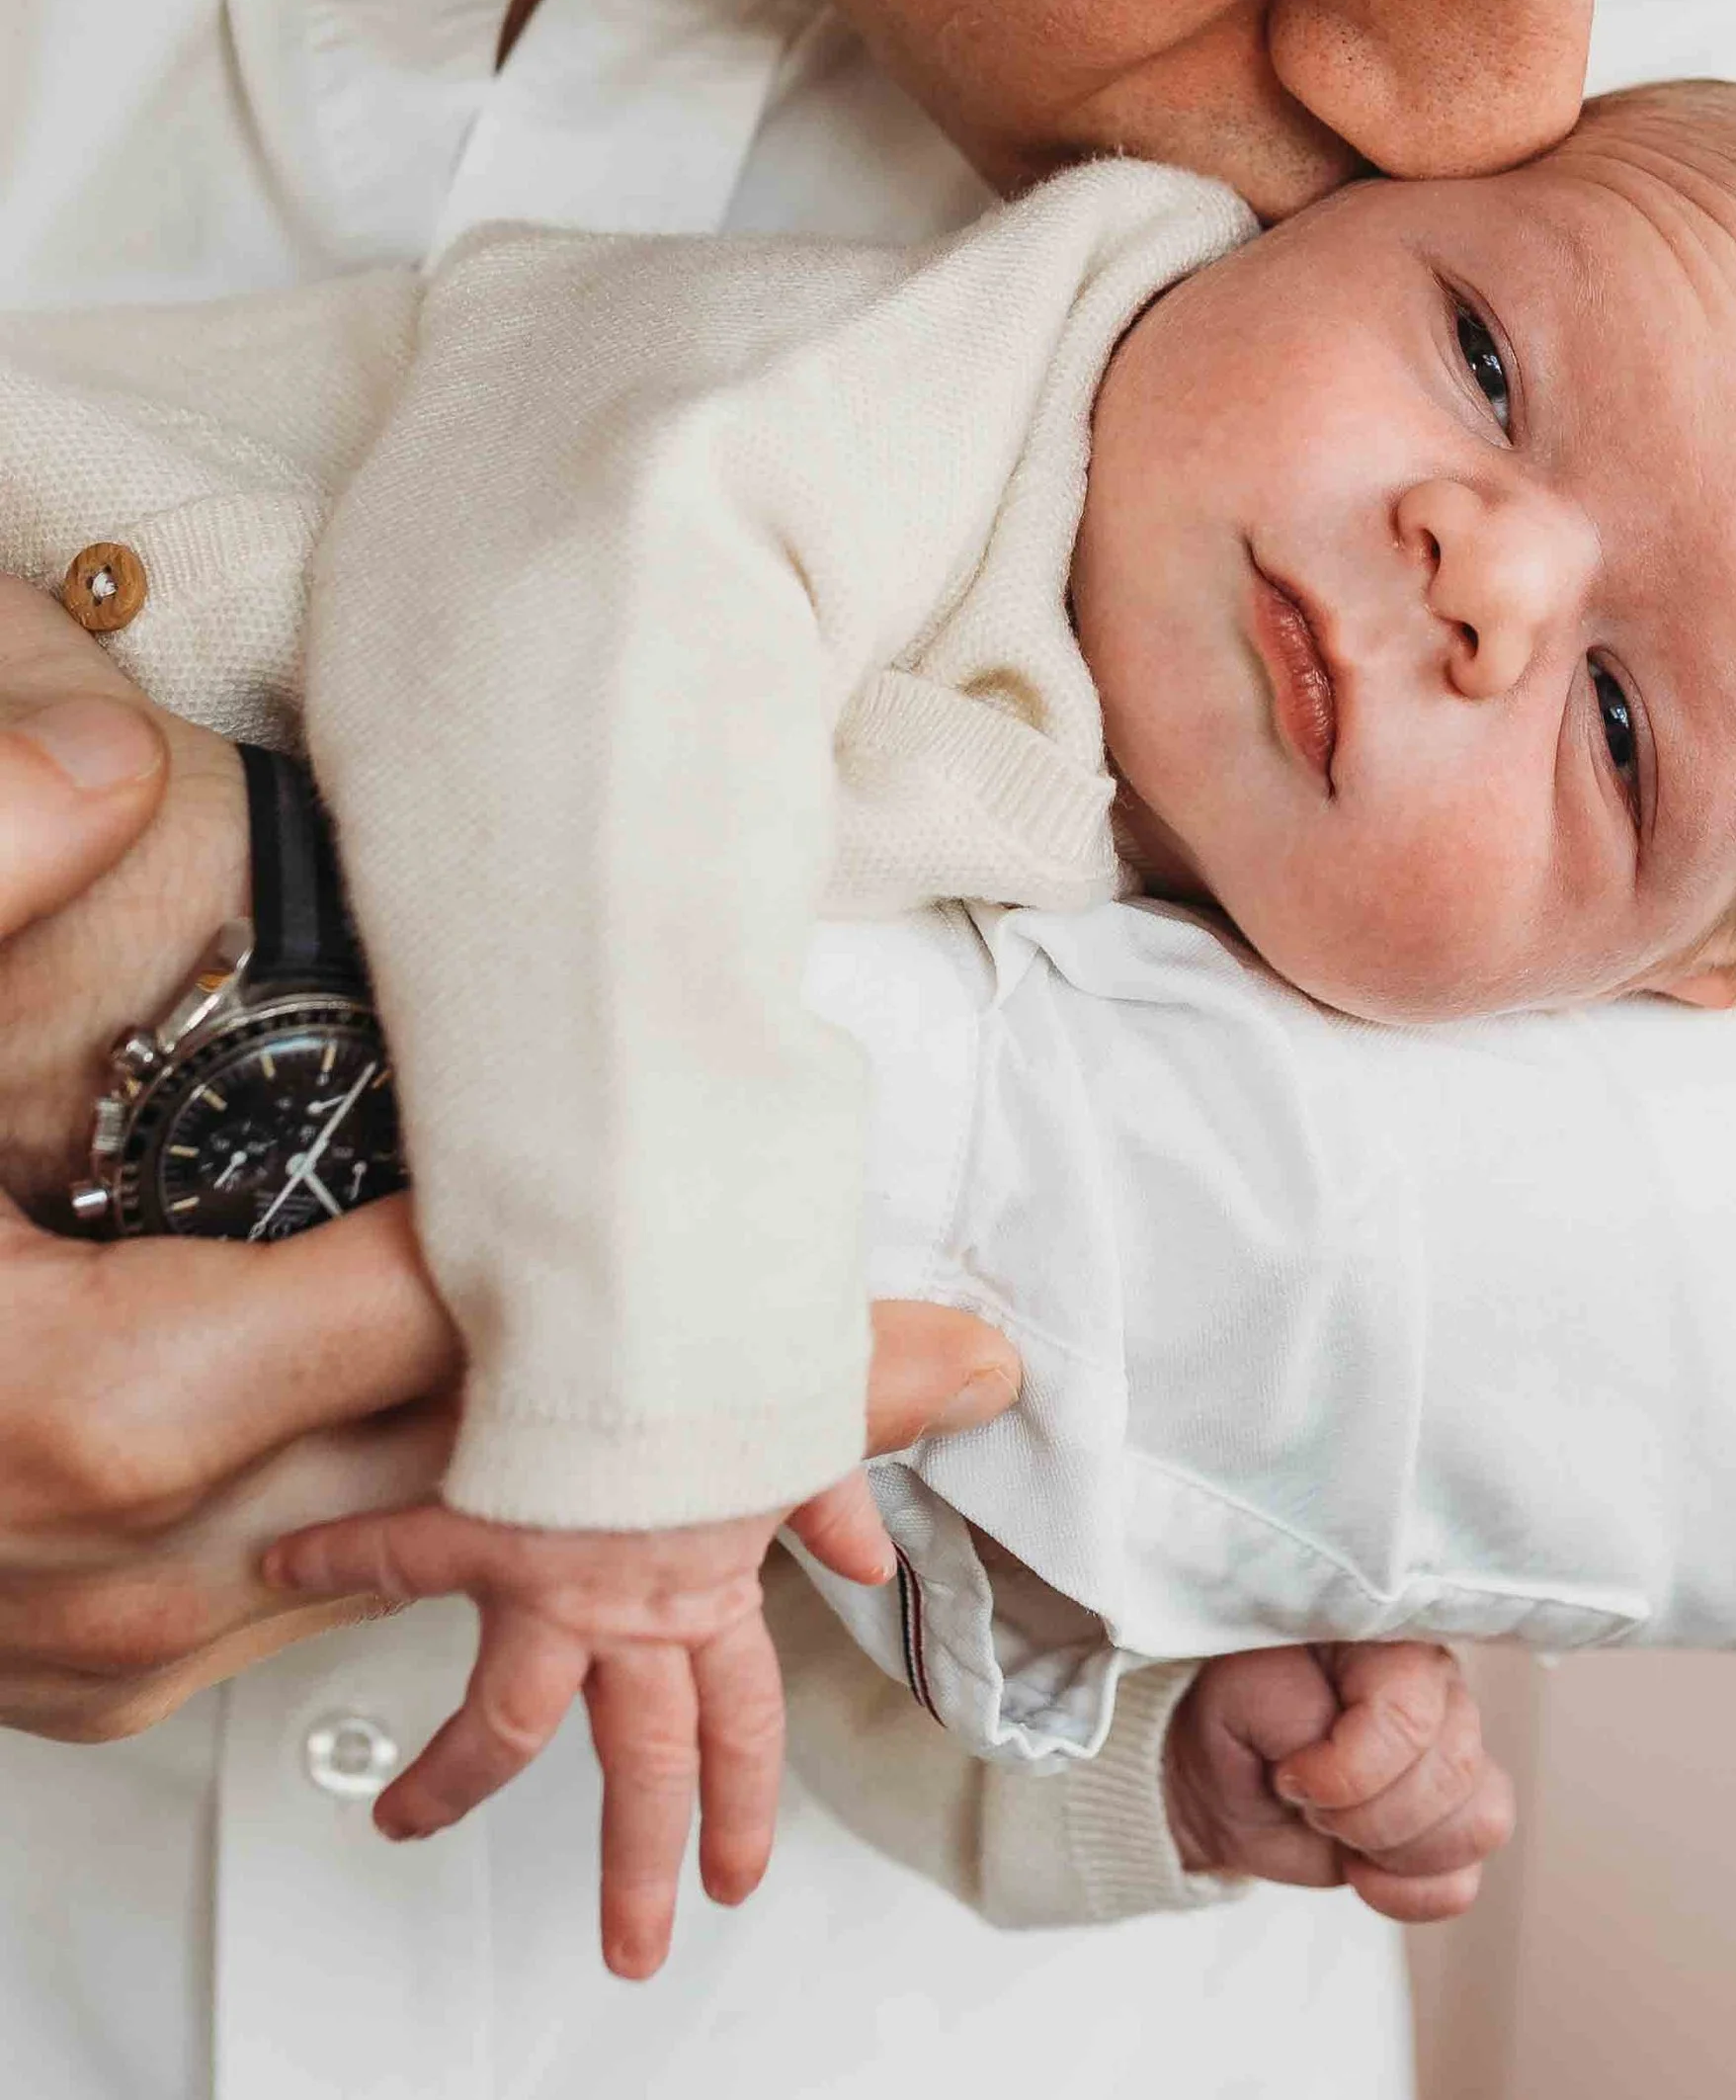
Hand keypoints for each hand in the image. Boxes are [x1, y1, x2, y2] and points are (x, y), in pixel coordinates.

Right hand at [0, 584, 1023, 1745]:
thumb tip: (102, 764)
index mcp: (106, 1400)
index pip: (485, 1337)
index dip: (707, 1305)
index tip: (925, 1310)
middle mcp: (146, 1563)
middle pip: (516, 1475)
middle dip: (743, 1423)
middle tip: (968, 1362)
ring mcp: (117, 1637)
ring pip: (428, 1540)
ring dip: (620, 1479)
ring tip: (827, 1426)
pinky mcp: (90, 1648)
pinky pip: (329, 1572)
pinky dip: (468, 1507)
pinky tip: (563, 1445)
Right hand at [263, 1323, 1018, 1978]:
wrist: (689, 1297)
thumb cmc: (753, 1345)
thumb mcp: (818, 1424)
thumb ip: (835, 1497)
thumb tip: (867, 1559)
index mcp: (716, 1585)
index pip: (741, 1720)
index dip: (741, 1805)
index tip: (731, 1878)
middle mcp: (636, 1604)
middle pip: (640, 1763)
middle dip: (637, 1865)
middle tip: (631, 1948)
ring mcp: (555, 1580)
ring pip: (505, 1719)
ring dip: (450, 1782)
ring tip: (402, 1823)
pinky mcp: (484, 1522)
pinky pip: (396, 1545)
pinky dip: (339, 1549)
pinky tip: (287, 1562)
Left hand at [1163, 1640, 1514, 1922]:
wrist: (1221, 1776)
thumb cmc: (1234, 1712)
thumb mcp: (1241, 1687)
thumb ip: (1293, 1705)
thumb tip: (1337, 1745)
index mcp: (1393, 1640)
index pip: (1413, 1715)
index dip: (1351, 1772)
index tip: (1289, 1777)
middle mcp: (1440, 1689)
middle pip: (1454, 1773)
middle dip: (1366, 1816)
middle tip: (1307, 1803)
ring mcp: (1452, 1757)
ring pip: (1479, 1824)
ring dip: (1394, 1851)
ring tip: (1337, 1832)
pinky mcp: (1447, 1825)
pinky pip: (1464, 1879)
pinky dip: (1409, 1893)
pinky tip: (1359, 1868)